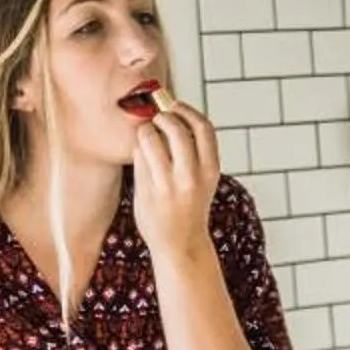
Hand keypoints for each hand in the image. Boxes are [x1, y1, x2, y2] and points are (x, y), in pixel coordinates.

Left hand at [132, 95, 220, 262]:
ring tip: (147, 138)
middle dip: (162, 116)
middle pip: (174, 127)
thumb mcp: (204, 178)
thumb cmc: (190, 204)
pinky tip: (143, 159)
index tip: (175, 106)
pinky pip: (138, 157)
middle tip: (157, 120)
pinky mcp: (147, 192)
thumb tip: (172, 111)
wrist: (180, 244)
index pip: (203, 127)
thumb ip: (193, 150)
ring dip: (145, 131)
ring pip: (150, 138)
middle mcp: (191, 177)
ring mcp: (167, 185)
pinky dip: (139, 151)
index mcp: (210, 170)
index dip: (186, 110)